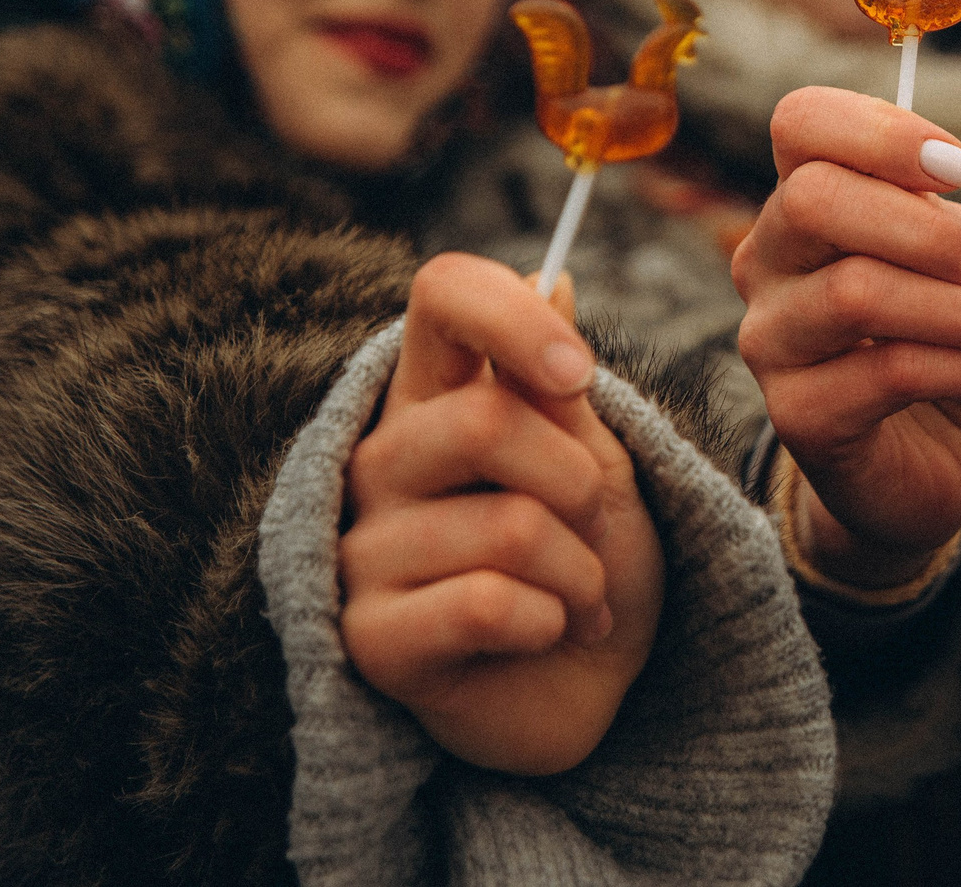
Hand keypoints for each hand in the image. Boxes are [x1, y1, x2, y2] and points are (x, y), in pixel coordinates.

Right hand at [341, 253, 664, 775]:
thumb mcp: (596, 461)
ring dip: (581, 572)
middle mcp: (383, 459)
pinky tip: (546, 635)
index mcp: (435, 395)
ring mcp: (363, 548)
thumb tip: (555, 273)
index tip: (578, 376)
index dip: (513, 316)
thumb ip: (560, 387)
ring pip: (507, 527)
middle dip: (579, 484)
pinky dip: (550, 621)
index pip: (442, 294)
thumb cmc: (591, 559)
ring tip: (581, 597)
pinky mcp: (368, 637)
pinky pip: (484, 605)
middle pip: (483, 422)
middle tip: (595, 529)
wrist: (594, 688)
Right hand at [734, 86, 960, 590]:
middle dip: (925, 228)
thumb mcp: (952, 260)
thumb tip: (948, 191)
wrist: (925, 461)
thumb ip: (940, 215)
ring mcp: (769, 339)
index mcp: (801, 200)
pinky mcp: (796, 415)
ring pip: (855, 292)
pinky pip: (887, 374)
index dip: (883, 131)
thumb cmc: (942, 338)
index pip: (801, 122)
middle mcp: (766, 260)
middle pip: (814, 199)